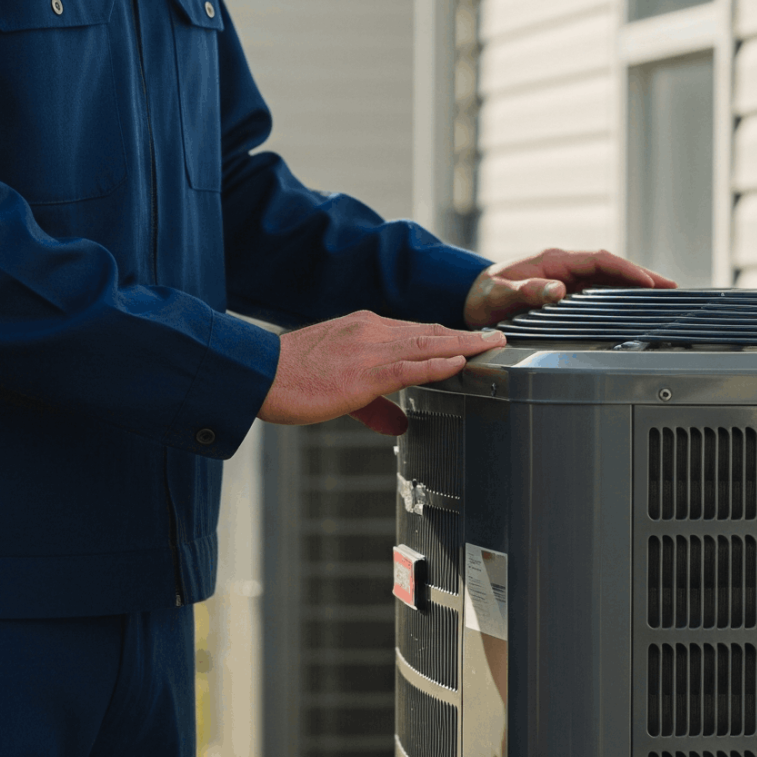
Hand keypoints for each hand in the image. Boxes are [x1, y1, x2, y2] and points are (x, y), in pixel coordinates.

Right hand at [260, 311, 505, 435]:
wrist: (259, 374)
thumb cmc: (290, 379)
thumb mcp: (339, 390)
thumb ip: (375, 408)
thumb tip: (399, 426)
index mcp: (364, 330)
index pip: (416, 331)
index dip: (447, 335)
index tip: (471, 339)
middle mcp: (370, 332)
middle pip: (429, 331)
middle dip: (466, 336)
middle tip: (497, 337)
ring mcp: (368, 349)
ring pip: (427, 343)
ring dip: (464, 344)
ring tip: (493, 345)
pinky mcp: (362, 373)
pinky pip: (408, 366)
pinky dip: (436, 363)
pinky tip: (459, 362)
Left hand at [463, 248, 675, 326]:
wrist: (472, 297)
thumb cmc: (484, 295)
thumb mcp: (499, 295)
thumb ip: (525, 292)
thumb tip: (557, 289)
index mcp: (554, 260)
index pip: (598, 260)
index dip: (624, 269)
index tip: (646, 281)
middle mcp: (565, 266)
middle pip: (612, 266)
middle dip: (642, 275)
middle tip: (671, 287)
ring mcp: (568, 277)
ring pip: (610, 277)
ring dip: (636, 283)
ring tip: (666, 294)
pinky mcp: (568, 289)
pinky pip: (601, 288)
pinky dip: (622, 292)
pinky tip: (638, 301)